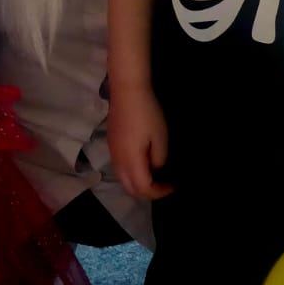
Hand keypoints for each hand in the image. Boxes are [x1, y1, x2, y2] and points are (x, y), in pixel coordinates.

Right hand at [107, 85, 173, 200]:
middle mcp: (118, 161)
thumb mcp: (160, 137)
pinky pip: (119, 169)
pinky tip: (142, 164)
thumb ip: (158, 159)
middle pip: (130, 189)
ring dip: (138, 184)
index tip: (172, 186)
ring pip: (122, 180)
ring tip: (154, 177)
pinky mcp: (111, 144)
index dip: (158, 192)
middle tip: (162, 186)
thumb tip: (155, 168)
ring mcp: (112, 153)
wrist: (127, 91)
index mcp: (131, 161)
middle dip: (147, 193)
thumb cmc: (147, 113)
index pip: (143, 188)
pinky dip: (131, 175)